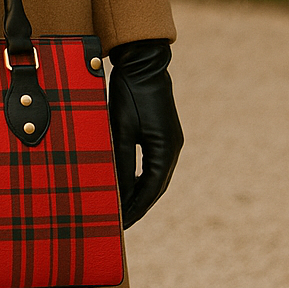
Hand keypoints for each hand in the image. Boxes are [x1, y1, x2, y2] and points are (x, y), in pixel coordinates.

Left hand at [108, 39, 183, 228]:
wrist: (143, 63)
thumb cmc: (129, 94)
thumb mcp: (121, 128)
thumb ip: (120, 160)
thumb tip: (116, 189)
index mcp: (164, 150)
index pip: (149, 191)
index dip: (134, 209)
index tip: (119, 224)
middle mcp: (172, 149)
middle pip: (155, 188)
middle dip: (138, 206)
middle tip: (119, 224)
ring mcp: (170, 141)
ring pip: (156, 178)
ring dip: (140, 194)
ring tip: (123, 209)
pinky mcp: (164, 134)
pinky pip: (154, 165)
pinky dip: (142, 178)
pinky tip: (129, 184)